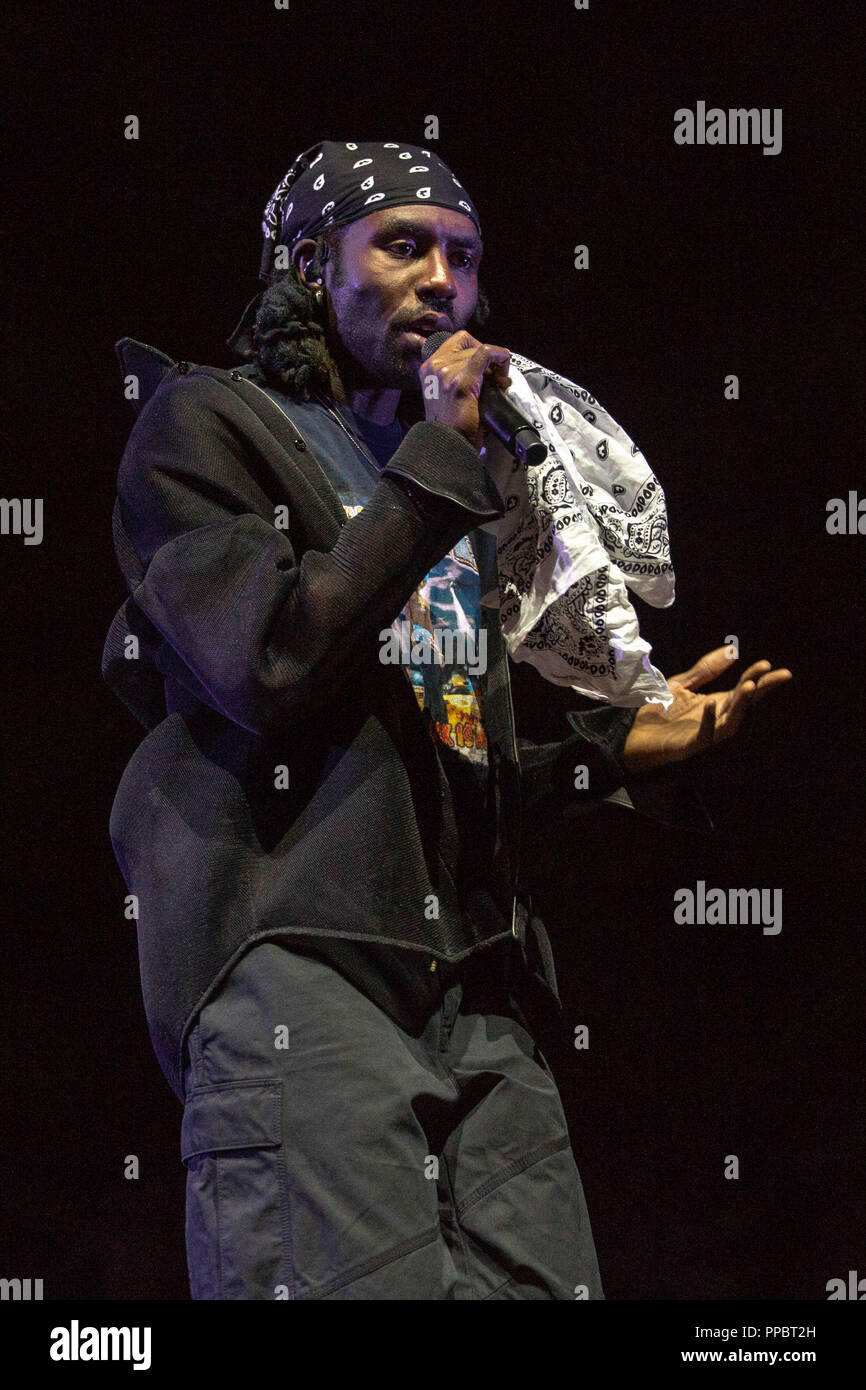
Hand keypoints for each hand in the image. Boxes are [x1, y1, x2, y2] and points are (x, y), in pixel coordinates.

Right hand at [418, 331, 510, 450]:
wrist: (446, 446)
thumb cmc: (451, 427)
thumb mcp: (446, 395)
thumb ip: (455, 377)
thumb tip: (484, 368)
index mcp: (428, 369)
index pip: (456, 343)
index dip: (475, 348)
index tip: (486, 366)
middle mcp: (433, 367)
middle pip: (467, 343)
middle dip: (487, 356)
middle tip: (497, 376)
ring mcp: (445, 373)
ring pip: (478, 350)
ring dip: (495, 364)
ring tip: (500, 383)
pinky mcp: (461, 382)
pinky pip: (486, 354)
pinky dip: (500, 356)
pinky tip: (504, 368)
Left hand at [621, 646, 792, 772]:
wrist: (633, 733)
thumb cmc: (659, 711)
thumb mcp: (683, 684)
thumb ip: (706, 669)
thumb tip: (732, 651)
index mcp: (717, 704)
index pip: (743, 690)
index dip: (756, 677)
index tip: (767, 664)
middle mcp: (716, 719)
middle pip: (745, 705)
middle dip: (761, 689)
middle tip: (779, 675)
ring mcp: (705, 734)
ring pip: (730, 722)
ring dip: (741, 704)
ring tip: (750, 685)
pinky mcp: (689, 745)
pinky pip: (704, 734)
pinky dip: (709, 720)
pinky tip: (711, 703)